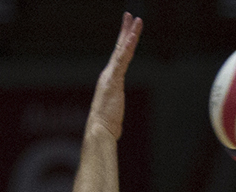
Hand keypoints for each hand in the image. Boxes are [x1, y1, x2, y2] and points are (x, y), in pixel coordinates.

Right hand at [88, 13, 141, 140]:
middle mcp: (108, 74)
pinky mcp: (114, 80)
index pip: (119, 58)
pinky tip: (132, 36)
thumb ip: (114, 110)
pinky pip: (122, 59)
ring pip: (122, 51)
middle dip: (125, 31)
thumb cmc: (106, 126)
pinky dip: (128, 46)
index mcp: (109, 80)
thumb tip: (115, 121)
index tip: (128, 31)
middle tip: (130, 16)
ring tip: (136, 20)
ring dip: (130, 34)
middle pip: (120, 49)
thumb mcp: (113, 114)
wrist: (99, 131)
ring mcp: (110, 76)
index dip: (124, 43)